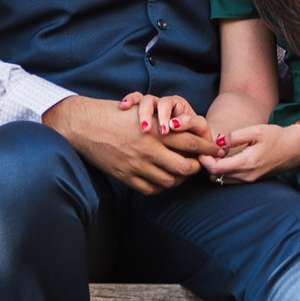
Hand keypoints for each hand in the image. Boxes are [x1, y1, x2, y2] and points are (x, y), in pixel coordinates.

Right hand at [44, 95, 207, 193]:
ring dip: (180, 179)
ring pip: (170, 181)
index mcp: (155, 129)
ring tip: (182, 173)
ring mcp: (137, 165)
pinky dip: (160, 186)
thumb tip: (186, 132)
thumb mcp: (142, 112)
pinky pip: (151, 189)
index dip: (207, 148)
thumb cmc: (113, 114)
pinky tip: (162, 179)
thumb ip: (163, 124)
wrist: (83, 125)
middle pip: (185, 166)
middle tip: (201, 165)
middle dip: (197, 167)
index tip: (216, 150)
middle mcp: (149, 149)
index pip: (191, 142)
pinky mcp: (126, 177)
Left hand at [204, 123, 299, 184]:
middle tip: (207, 149)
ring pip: (222, 180)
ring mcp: (250, 180)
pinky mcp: (252, 180)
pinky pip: (231, 180)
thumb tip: (218, 142)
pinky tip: (226, 159)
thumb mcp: (256, 131)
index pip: (216, 169)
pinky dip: (224, 172)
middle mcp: (247, 176)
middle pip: (217, 176)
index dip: (205, 160)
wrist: (295, 148)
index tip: (202, 149)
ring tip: (216, 153)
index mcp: (247, 163)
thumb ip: (235, 137)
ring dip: (216, 169)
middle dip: (208, 164)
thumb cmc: (276, 137)